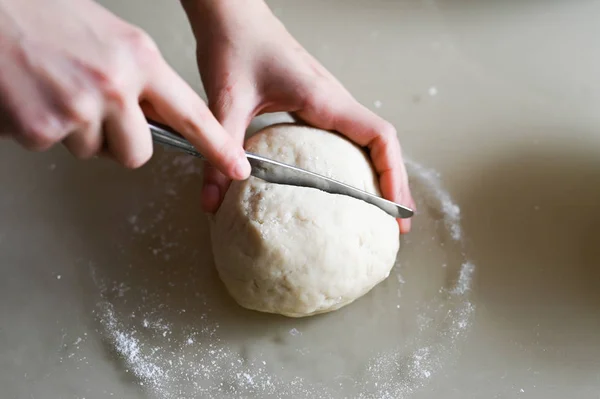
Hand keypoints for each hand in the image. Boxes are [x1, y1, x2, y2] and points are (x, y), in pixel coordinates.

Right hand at [0, 0, 249, 178]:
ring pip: (94, 152)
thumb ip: (139, 76)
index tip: (236, 167)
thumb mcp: (110, 36)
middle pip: (139, 153)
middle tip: (95, 112)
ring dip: (77, 132)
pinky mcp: (42, 129)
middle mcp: (115, 87)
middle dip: (121, 143)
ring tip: (55, 89)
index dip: (217, 146)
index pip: (192, 115)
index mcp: (139, 60)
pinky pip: (53, 146)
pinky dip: (40, 128)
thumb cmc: (44, 15)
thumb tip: (155, 112)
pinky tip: (30, 95)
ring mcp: (79, 110)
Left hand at [182, 0, 413, 232]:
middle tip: (397, 223)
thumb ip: (220, 150)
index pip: (379, 136)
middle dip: (395, 183)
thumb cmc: (234, 44)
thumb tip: (211, 202)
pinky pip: (348, 135)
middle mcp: (333, 99)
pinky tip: (346, 181)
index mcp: (323, 99)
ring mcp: (327, 100)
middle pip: (383, 144)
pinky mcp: (315, 102)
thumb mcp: (225, 101)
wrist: (231, 13)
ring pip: (369, 139)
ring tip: (381, 208)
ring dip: (381, 172)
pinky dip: (359, 160)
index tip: (397, 209)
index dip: (394, 174)